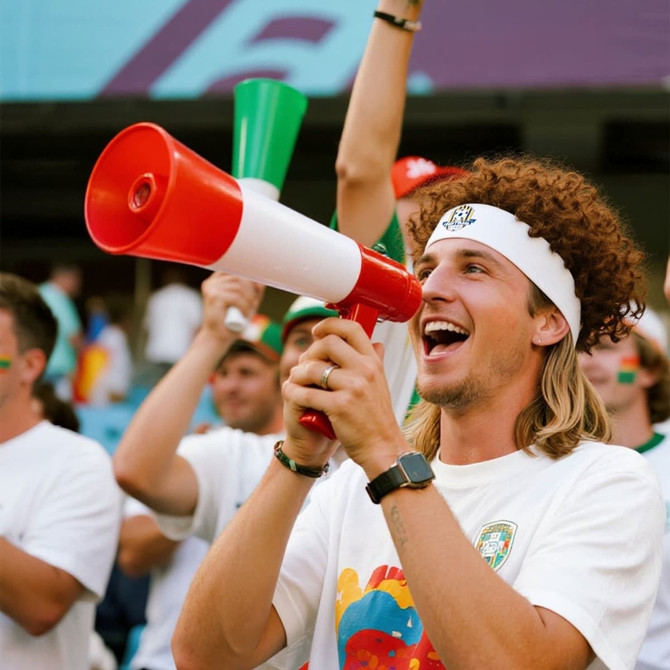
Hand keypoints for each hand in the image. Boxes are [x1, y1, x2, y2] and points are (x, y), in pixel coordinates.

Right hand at [199, 273, 263, 343]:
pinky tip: (244, 314)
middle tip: (254, 303)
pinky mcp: (213, 296)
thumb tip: (263, 282)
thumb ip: (254, 292)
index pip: (236, 269)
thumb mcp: (247, 304)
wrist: (217, 338)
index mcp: (217, 280)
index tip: (258, 287)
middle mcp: (212, 281)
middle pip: (238, 277)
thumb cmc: (232, 322)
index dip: (249, 277)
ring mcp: (211, 288)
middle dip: (251, 290)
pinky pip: (235, 296)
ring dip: (248, 299)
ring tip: (249, 311)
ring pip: (238, 287)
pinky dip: (244, 306)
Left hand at [283, 317, 405, 475]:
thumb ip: (375, 363)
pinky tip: (291, 393)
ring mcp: (353, 387)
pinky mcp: (340, 406)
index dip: (330, 324)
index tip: (317, 331)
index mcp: (373, 362)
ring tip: (295, 380)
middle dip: (310, 350)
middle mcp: (366, 370)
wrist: (382, 448)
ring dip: (298, 373)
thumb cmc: (377, 418)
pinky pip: (308, 392)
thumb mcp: (381, 384)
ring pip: (314, 367)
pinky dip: (294, 391)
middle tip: (304, 363)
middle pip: (329, 343)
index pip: (353, 328)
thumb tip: (376, 343)